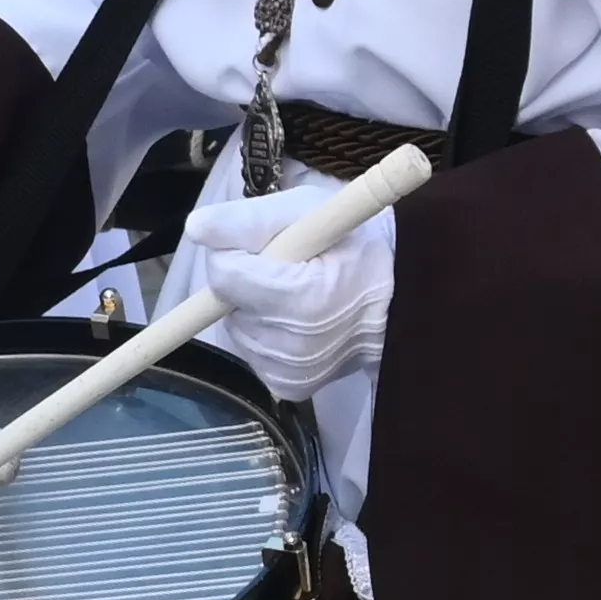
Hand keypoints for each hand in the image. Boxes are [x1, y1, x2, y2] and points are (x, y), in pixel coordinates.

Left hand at [185, 174, 393, 403]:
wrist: (405, 297)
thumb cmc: (357, 245)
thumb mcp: (309, 212)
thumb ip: (250, 219)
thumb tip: (195, 228)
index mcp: (302, 298)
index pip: (226, 276)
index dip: (236, 251)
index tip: (267, 243)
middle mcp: (294, 345)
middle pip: (227, 306)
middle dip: (246, 281)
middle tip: (289, 267)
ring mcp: (292, 371)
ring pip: (236, 329)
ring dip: (253, 308)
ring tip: (297, 291)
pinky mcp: (290, 387)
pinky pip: (253, 353)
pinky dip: (265, 334)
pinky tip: (297, 319)